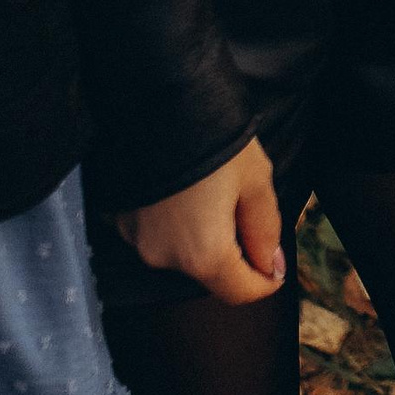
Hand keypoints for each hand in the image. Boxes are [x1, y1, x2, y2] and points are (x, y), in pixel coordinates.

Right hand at [116, 137, 284, 303]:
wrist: (153, 101)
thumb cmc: (211, 139)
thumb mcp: (255, 181)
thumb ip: (265, 231)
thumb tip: (270, 266)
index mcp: (204, 254)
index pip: (240, 293)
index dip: (265, 282)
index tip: (275, 264)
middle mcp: (164, 257)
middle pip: (210, 273)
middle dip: (234, 253)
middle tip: (244, 210)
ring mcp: (137, 240)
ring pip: (183, 253)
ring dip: (202, 236)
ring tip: (212, 192)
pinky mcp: (120, 219)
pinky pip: (157, 233)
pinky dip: (174, 222)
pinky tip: (183, 189)